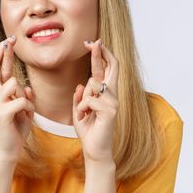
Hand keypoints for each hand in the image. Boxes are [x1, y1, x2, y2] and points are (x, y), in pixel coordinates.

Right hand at [0, 35, 34, 164]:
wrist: (7, 152)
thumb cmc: (15, 131)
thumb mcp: (23, 110)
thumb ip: (24, 97)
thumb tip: (26, 87)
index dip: (1, 54)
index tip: (8, 41)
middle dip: (3, 52)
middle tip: (10, 39)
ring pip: (15, 84)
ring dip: (25, 96)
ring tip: (23, 111)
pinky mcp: (1, 113)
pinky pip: (22, 100)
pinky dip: (28, 109)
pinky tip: (24, 118)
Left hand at [72, 39, 119, 163]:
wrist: (94, 150)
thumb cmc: (88, 130)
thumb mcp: (79, 110)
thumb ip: (79, 97)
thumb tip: (80, 84)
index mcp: (105, 93)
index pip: (106, 69)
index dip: (101, 54)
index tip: (93, 42)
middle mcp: (112, 95)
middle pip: (111, 67)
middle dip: (100, 53)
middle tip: (92, 42)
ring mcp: (114, 101)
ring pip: (93, 84)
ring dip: (82, 99)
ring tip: (83, 113)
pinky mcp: (111, 110)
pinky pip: (89, 99)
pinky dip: (81, 108)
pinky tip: (84, 117)